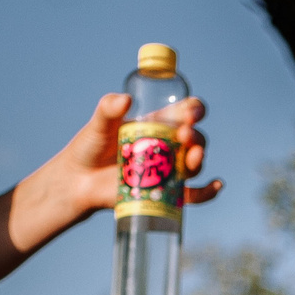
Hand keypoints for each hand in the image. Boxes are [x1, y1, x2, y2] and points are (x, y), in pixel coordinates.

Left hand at [30, 93, 222, 236]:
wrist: (78, 181)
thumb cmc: (89, 148)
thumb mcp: (98, 125)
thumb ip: (108, 109)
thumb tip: (125, 100)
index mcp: (157, 124)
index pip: (184, 113)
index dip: (194, 110)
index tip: (190, 112)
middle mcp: (167, 146)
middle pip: (193, 139)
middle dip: (195, 136)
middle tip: (183, 134)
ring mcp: (167, 170)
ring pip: (193, 164)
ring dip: (199, 159)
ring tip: (192, 157)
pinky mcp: (164, 193)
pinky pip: (193, 194)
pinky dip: (208, 192)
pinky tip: (216, 185)